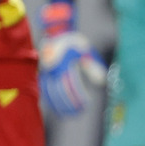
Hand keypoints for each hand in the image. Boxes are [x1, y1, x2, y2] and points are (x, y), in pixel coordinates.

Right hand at [38, 0, 105, 116]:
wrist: (55, 32)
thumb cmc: (73, 42)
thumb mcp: (86, 52)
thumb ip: (93, 67)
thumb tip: (101, 81)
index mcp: (65, 65)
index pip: (71, 86)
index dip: (78, 97)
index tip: (85, 104)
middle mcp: (54, 71)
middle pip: (60, 92)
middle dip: (68, 104)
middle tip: (77, 112)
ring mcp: (47, 73)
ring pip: (51, 92)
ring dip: (59, 104)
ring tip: (67, 113)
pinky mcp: (43, 73)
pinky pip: (44, 89)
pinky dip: (50, 98)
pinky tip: (55, 106)